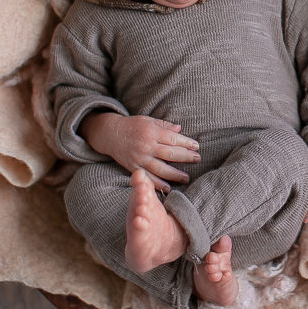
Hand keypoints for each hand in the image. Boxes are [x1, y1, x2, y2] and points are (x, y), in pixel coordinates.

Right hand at [79, 113, 199, 192]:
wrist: (110, 134)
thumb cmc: (132, 125)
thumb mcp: (148, 120)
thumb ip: (164, 125)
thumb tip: (180, 129)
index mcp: (151, 132)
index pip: (173, 138)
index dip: (186, 143)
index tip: (196, 146)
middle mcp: (146, 145)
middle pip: (169, 153)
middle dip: (185, 157)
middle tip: (197, 159)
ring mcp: (139, 158)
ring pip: (160, 168)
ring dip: (174, 174)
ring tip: (186, 178)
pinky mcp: (133, 167)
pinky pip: (147, 178)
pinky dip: (158, 184)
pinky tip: (168, 188)